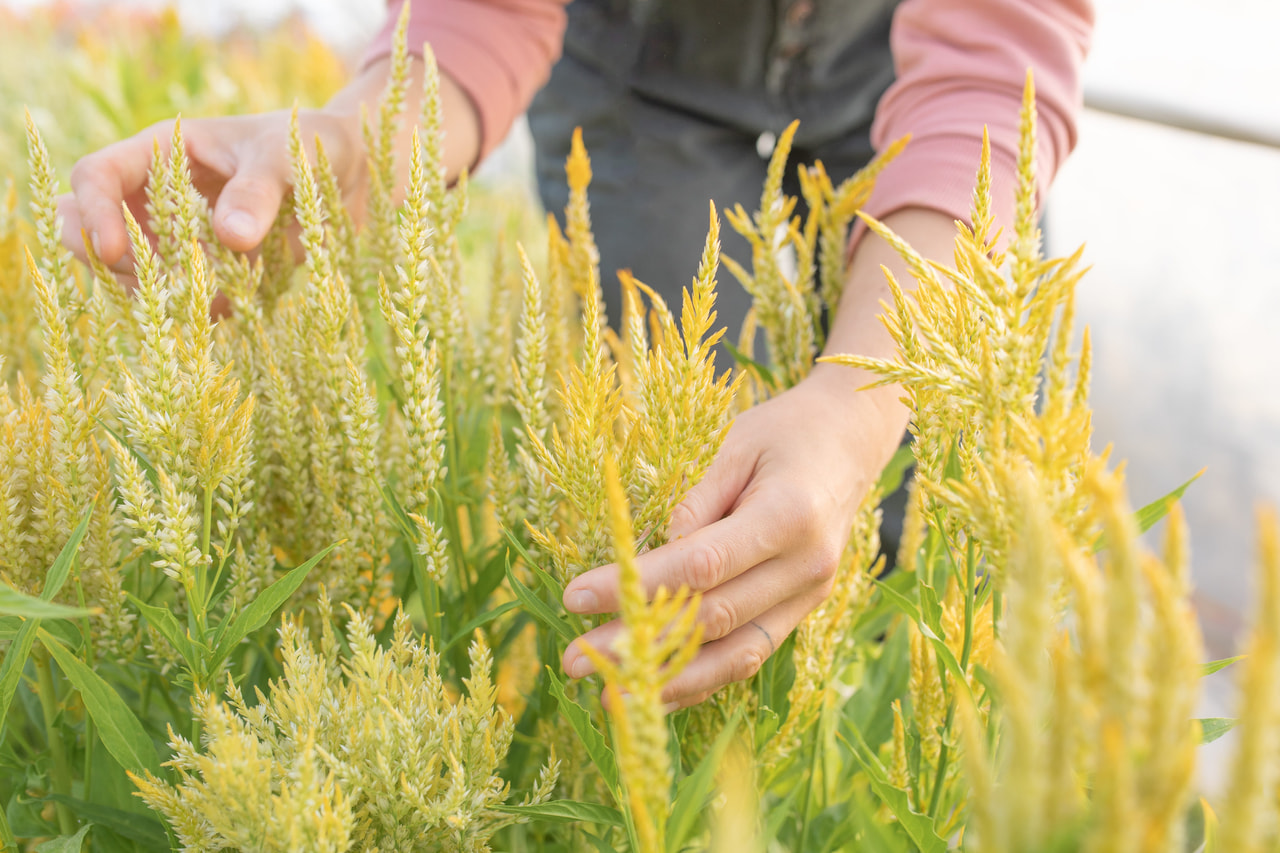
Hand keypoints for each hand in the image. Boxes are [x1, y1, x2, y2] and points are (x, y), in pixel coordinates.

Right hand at [56, 109, 363, 273]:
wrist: (350, 171)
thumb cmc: (310, 144)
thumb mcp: (285, 156)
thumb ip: (259, 192)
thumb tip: (229, 237)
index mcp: (162, 152)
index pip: (96, 176)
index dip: (93, 212)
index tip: (112, 250)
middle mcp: (159, 197)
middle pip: (88, 229)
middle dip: (105, 258)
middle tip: (155, 276)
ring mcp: (179, 239)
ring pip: (130, 274)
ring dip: (154, 291)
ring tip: (214, 285)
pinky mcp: (210, 273)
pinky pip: (184, 302)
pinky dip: (196, 311)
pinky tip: (236, 300)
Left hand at [560, 363, 906, 710]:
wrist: (849, 442)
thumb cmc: (783, 433)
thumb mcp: (733, 443)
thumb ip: (694, 497)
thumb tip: (652, 549)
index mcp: (789, 515)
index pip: (702, 564)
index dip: (638, 586)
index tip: (577, 596)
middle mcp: (806, 566)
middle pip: (713, 617)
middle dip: (640, 642)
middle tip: (573, 658)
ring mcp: (809, 595)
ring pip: (736, 654)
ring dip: (670, 679)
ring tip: (610, 695)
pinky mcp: (802, 610)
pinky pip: (750, 654)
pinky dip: (704, 680)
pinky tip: (657, 694)